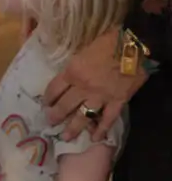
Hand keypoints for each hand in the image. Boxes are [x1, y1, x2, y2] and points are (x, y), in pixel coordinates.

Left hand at [45, 26, 145, 140]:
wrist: (134, 45)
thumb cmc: (109, 42)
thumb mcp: (84, 50)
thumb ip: (76, 65)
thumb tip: (70, 75)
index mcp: (73, 71)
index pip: (54, 88)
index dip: (48, 97)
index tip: (45, 103)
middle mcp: (83, 87)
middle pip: (64, 105)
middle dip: (55, 116)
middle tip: (50, 122)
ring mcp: (100, 96)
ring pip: (82, 116)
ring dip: (73, 128)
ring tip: (66, 137)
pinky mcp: (117, 102)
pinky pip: (107, 119)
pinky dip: (101, 130)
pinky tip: (95, 138)